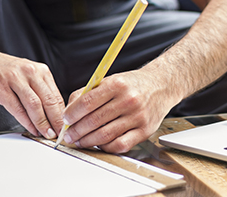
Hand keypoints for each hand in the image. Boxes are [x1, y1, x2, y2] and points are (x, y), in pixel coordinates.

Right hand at [0, 43, 64, 138]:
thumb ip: (39, 90)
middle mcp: (30, 72)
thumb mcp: (25, 75)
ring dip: (43, 123)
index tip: (66, 126)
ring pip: (35, 105)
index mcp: (39, 70)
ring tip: (47, 134)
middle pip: (49, 100)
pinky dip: (26, 122)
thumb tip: (53, 112)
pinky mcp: (1, 89)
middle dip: (56, 120)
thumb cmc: (1, 70)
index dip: (63, 114)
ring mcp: (15, 80)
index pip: (57, 95)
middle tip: (60, 134)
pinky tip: (31, 129)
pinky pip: (18, 109)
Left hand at [61, 70, 176, 152]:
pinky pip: (120, 145)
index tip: (65, 120)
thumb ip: (88, 93)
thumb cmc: (133, 84)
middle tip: (69, 136)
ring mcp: (137, 117)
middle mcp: (128, 100)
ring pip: (105, 135)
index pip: (87, 102)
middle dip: (76, 131)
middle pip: (94, 121)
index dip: (72, 114)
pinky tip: (99, 144)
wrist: (162, 85)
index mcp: (117, 84)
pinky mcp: (144, 131)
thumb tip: (69, 110)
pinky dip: (106, 147)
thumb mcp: (110, 80)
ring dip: (87, 141)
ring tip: (80, 142)